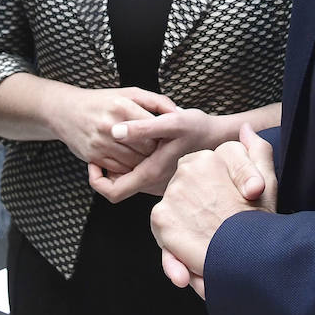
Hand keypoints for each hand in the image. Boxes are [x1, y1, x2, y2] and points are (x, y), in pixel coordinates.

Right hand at [50, 85, 175, 174]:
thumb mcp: (129, 93)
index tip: (170, 137)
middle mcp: (110, 125)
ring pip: (134, 163)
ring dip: (145, 163)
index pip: (154, 128)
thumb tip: (179, 113)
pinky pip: (120, 170)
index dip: (165, 136)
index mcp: (121, 106)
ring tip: (150, 157)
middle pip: (146, 149)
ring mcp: (100, 143)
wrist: (65, 111)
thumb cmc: (101, 101)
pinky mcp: (93, 156)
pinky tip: (133, 160)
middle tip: (164, 150)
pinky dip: (130, 168)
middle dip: (157, 152)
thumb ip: (156, 101)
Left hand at [88, 107, 224, 202]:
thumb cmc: (198, 128)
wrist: (221, 137)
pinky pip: (138, 175)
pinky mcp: (163, 177)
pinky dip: (130, 162)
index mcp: (151, 175)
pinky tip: (134, 143)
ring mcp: (159, 183)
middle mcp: (154, 185)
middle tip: (102, 145)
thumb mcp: (171, 122)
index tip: (93, 161)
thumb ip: (142, 128)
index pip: (112, 192)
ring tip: (117, 141)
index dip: (96, 180)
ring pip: (128, 180)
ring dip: (117, 164)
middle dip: (105, 169)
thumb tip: (115, 131)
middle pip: (118, 186)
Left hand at [150, 124, 277, 298]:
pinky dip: (175, 246)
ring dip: (188, 225)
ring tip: (211, 239)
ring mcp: (171, 194)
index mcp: (208, 158)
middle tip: (219, 224)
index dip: (216, 194)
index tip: (228, 208)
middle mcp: (185, 170)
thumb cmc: (260, 222)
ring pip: (174, 209)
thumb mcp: (268, 181)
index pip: (202, 172)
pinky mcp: (160, 218)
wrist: (249, 257)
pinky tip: (197, 250)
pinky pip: (163, 231)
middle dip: (199, 207)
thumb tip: (245, 129)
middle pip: (185, 190)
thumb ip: (257, 150)